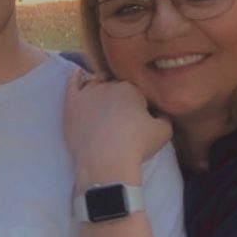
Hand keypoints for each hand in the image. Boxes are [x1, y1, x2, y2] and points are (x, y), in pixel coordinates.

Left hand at [64, 71, 172, 186]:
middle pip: (113, 86)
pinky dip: (75, 77)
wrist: (107, 161)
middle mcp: (109, 85)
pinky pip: (72, 83)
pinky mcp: (72, 103)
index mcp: (131, 89)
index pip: (134, 91)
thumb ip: (164, 117)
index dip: (136, 104)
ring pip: (94, 83)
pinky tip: (78, 75)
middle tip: (118, 115)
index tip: (135, 117)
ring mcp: (88, 93)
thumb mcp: (163, 132)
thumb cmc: (137, 147)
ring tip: (100, 101)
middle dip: (117, 97)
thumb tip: (159, 112)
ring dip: (99, 88)